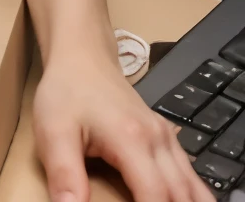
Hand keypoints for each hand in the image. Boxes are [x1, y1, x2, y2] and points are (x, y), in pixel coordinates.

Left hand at [34, 47, 209, 201]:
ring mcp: (166, 139)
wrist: (82, 57)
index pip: (155, 196)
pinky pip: (191, 176)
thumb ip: (64, 174)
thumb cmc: (66, 92)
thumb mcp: (52, 131)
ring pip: (193, 187)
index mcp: (131, 139)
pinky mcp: (166, 140)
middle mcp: (157, 140)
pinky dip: (191, 197)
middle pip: (180, 195)